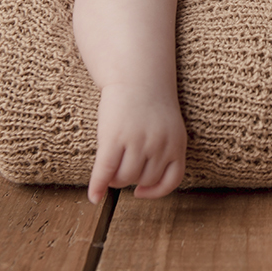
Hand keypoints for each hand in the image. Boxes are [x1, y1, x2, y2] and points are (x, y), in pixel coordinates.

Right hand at [87, 83, 186, 203]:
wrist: (135, 74)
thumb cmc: (149, 102)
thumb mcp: (168, 127)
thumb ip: (164, 151)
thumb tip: (144, 186)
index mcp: (177, 142)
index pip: (171, 180)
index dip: (155, 191)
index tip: (140, 191)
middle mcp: (159, 143)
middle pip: (143, 179)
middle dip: (130, 178)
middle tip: (119, 167)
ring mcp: (137, 140)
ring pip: (125, 178)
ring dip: (114, 179)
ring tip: (109, 168)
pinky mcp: (114, 136)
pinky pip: (106, 170)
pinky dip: (98, 186)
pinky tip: (94, 197)